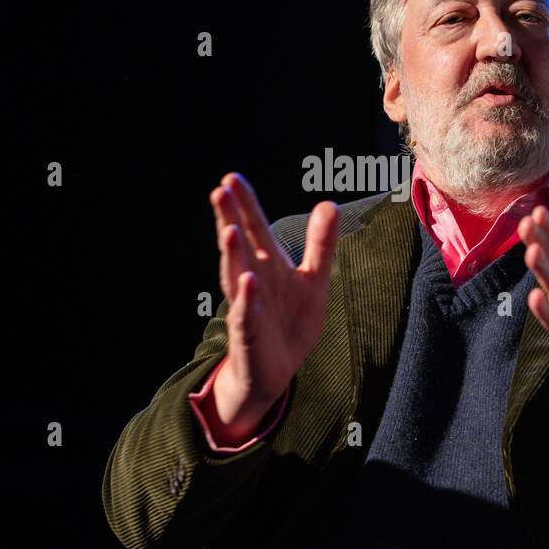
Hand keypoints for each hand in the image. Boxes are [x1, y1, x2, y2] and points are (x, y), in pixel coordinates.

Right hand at [208, 173, 338, 437]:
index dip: (245, 204)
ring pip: (236, 276)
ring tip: (227, 230)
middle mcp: (252, 280)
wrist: (277, 371)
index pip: (254, 228)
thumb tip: (328, 203)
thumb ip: (320, 244)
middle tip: (219, 190)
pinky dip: (246, 299)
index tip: (231, 178)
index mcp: (267, 264)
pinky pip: (246, 314)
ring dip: (232, 254)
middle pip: (239, 245)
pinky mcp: (249, 334)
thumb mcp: (314, 279)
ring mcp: (248, 306)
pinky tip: (248, 281)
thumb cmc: (290, 322)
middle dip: (229, 218)